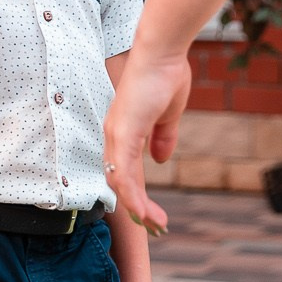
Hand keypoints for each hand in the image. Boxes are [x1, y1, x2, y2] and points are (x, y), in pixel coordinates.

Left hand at [102, 46, 192, 233]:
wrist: (162, 52)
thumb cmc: (165, 76)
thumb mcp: (167, 115)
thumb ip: (162, 138)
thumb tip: (161, 160)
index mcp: (123, 132)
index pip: (123, 171)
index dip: (134, 194)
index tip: (151, 213)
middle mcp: (114, 136)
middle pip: (119, 181)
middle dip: (136, 208)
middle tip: (155, 228)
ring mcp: (116, 134)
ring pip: (121, 182)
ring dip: (138, 208)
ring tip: (158, 226)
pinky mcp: (123, 132)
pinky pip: (125, 172)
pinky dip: (133, 195)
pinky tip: (144, 212)